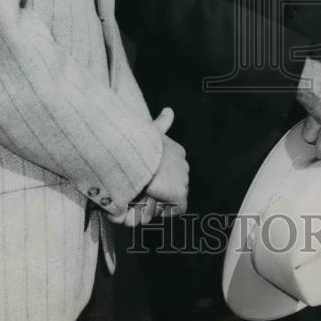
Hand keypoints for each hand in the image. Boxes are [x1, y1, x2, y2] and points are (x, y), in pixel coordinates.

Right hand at [109, 107, 187, 225]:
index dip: (159, 180)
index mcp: (177, 152)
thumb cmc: (140, 142)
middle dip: (159, 192)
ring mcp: (183, 181)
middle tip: (142, 189)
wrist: (137, 154)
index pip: (173, 173)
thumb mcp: (152, 128)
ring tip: (143, 194)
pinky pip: (175, 209)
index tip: (147, 181)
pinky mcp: (180, 195)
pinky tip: (151, 202)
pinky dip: (163, 210)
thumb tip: (169, 110)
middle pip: (171, 186)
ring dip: (157, 200)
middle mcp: (183, 166)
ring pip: (170, 199)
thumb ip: (162, 122)